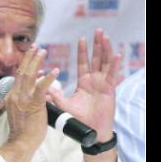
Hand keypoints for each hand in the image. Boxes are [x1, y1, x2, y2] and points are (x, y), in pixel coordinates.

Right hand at [0, 45, 59, 161]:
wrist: (20, 143)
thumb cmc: (23, 131)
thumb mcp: (19, 112)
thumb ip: (25, 100)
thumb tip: (34, 92)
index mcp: (12, 97)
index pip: (18, 77)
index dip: (25, 65)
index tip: (32, 57)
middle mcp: (15, 95)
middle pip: (21, 72)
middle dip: (29, 58)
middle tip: (36, 47)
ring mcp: (23, 99)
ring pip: (29, 76)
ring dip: (37, 62)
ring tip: (44, 52)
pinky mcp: (33, 105)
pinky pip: (41, 88)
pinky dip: (48, 78)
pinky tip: (55, 70)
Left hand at [45, 28, 121, 142]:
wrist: (90, 130)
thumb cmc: (79, 119)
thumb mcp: (64, 105)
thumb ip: (55, 96)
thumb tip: (43, 88)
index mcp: (84, 82)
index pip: (83, 62)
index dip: (83, 51)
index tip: (82, 38)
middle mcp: (94, 80)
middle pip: (96, 58)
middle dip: (97, 44)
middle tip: (98, 30)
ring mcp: (103, 84)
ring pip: (105, 63)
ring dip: (106, 50)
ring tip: (106, 37)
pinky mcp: (109, 90)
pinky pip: (112, 75)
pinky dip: (114, 65)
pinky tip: (117, 55)